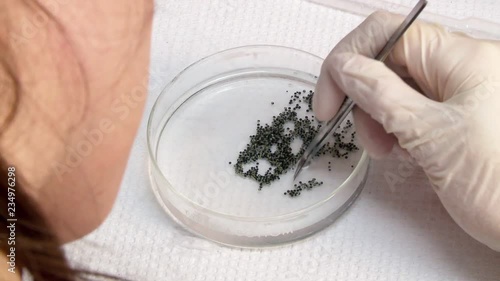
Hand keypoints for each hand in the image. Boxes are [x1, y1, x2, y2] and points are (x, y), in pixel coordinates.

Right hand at [313, 11, 499, 250]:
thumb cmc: (499, 186)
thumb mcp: (428, 135)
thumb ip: (379, 94)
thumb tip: (343, 68)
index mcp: (461, 58)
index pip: (387, 32)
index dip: (347, 60)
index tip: (329, 105)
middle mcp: (462, 67)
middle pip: (390, 60)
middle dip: (364, 96)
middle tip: (366, 138)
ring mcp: (462, 92)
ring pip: (398, 86)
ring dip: (379, 115)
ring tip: (386, 150)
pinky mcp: (459, 116)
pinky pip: (414, 108)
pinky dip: (397, 126)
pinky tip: (402, 150)